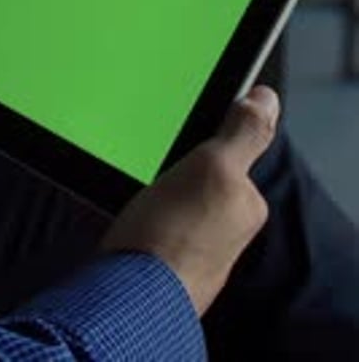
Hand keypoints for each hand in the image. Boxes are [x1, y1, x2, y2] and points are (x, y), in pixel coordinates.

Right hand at [104, 85, 278, 316]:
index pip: (230, 154)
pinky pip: (154, 222)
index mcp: (246, 206)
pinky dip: (142, 215)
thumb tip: (266, 98)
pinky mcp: (163, 262)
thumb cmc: (171, 237)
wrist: (127, 296)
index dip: (205, 141)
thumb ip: (244, 134)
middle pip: (201, 176)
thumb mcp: (215, 169)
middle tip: (154, 167)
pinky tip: (132, 218)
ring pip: (176, 199)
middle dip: (178, 167)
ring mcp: (196, 250)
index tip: (179, 137)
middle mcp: (228, 232)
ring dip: (157, 192)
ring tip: (140, 195)